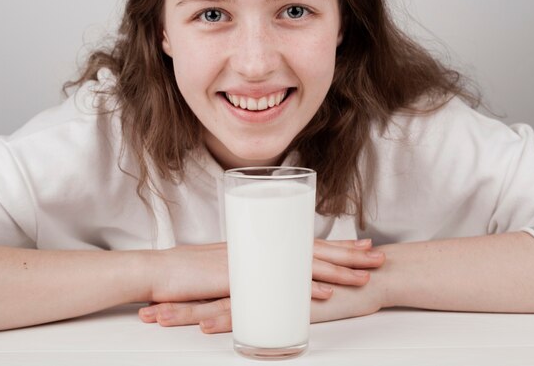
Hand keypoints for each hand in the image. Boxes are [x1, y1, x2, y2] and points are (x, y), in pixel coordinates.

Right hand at [142, 239, 384, 329]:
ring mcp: (254, 263)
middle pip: (312, 249)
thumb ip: (249, 271)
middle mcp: (261, 249)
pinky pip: (278, 283)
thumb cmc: (186, 272)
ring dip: (337, 270)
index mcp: (261, 246)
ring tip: (364, 274)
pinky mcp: (243, 280)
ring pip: (302, 264)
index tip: (358, 245)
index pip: (304, 241)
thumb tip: (269, 279)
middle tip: (375, 255)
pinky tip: (325, 292)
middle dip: (347, 254)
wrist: (158, 272)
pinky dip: (304, 287)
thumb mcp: (224, 267)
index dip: (334, 244)